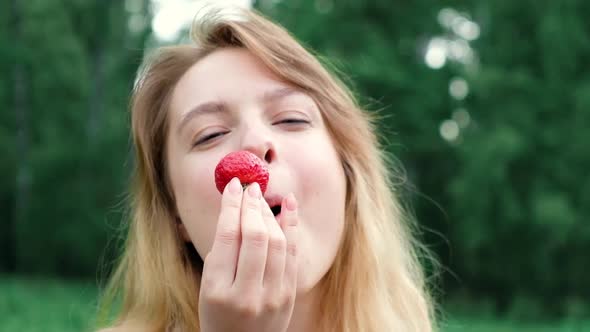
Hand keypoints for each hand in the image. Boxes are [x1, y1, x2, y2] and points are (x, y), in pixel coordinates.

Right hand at [198, 178, 298, 331]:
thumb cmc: (218, 314)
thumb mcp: (208, 288)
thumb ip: (220, 253)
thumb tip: (234, 208)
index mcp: (217, 291)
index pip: (227, 238)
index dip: (231, 206)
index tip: (233, 186)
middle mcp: (246, 295)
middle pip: (254, 237)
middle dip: (251, 206)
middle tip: (249, 186)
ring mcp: (272, 296)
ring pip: (276, 243)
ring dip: (270, 213)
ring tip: (262, 197)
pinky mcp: (289, 295)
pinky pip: (292, 253)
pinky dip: (291, 226)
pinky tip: (289, 205)